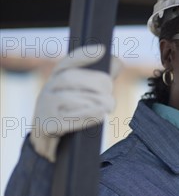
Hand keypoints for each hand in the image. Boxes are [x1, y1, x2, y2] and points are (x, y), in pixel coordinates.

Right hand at [30, 44, 121, 161]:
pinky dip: (87, 116)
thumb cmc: (71, 115)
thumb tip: (116, 61)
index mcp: (57, 80)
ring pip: (71, 99)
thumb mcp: (82, 96)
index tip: (102, 50)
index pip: (68, 63)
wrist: (49, 144)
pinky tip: (101, 116)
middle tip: (111, 97)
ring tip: (108, 108)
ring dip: (95, 103)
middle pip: (71, 79)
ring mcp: (44, 107)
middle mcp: (47, 90)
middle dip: (96, 84)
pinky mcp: (47, 126)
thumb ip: (99, 80)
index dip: (83, 56)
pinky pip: (68, 119)